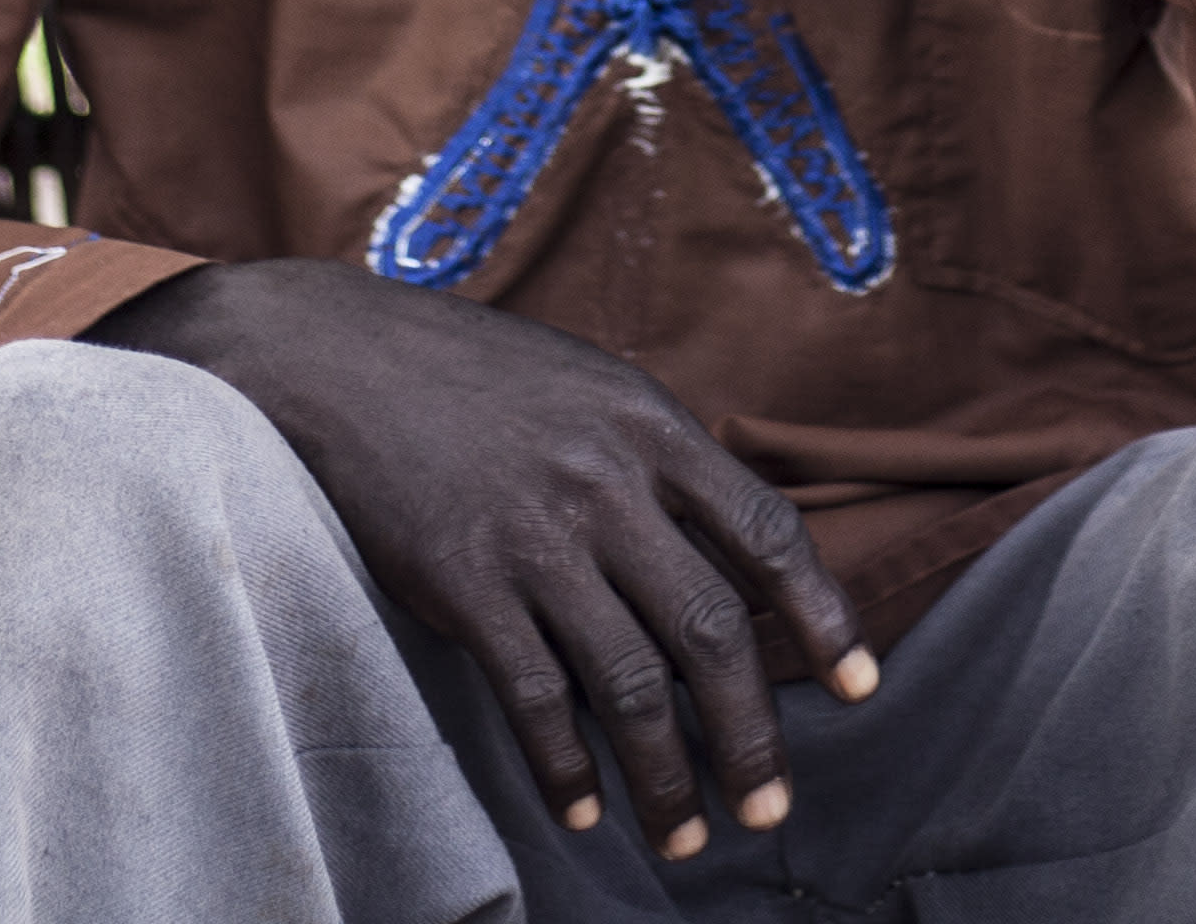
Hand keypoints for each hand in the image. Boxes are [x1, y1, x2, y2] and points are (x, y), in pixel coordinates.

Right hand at [95, 262, 875, 858]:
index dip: (824, 617)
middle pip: (710, 629)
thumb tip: (735, 555)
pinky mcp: (461, 581)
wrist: (335, 356)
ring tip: (686, 839)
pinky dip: (566, 768)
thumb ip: (658, 461)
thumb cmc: (471, 375)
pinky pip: (533, 697)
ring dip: (667, 776)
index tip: (860, 688)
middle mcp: (603, 482)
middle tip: (772, 808)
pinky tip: (584, 811)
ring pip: (629, 682)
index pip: (765, 532)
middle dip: (751, 734)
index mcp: (649, 426)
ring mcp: (532, 535)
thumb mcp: (587, 385)